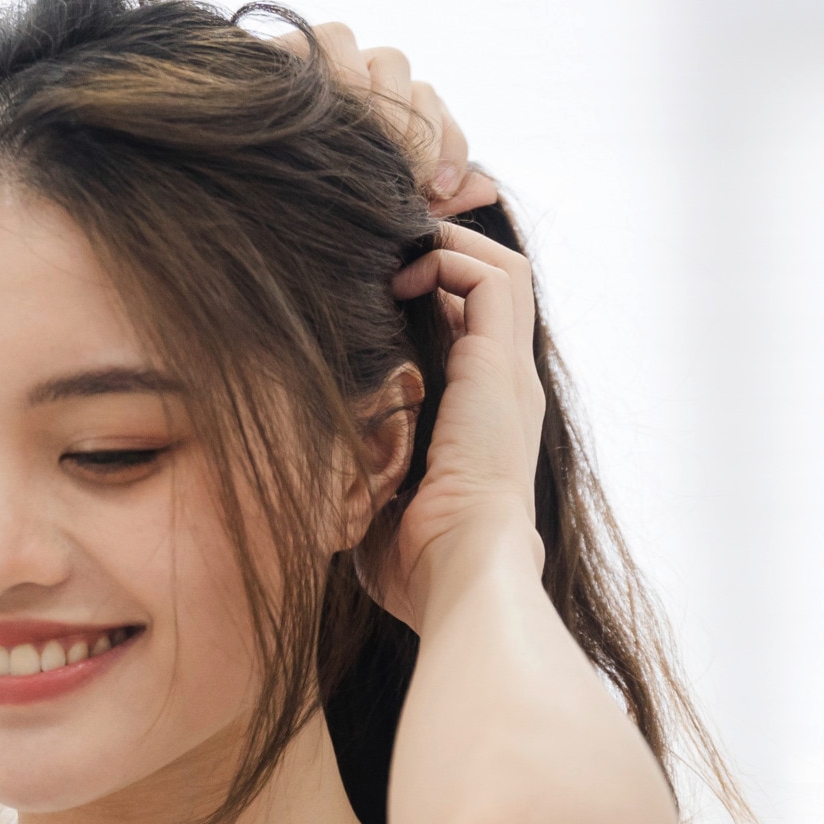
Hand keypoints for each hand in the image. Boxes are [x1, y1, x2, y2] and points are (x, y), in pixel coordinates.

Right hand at [280, 22, 502, 219]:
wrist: (213, 202)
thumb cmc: (301, 217)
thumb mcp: (376, 217)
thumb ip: (433, 200)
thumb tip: (490, 191)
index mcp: (379, 117)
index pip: (432, 108)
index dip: (448, 143)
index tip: (441, 187)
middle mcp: (354, 85)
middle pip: (409, 79)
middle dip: (416, 131)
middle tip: (407, 181)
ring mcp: (322, 68)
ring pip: (377, 56)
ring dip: (378, 103)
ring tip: (363, 155)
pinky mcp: (285, 55)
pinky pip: (329, 42)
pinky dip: (334, 71)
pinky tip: (328, 117)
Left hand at [368, 220, 546, 628]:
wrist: (462, 577)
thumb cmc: (416, 566)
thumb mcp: (380, 506)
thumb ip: (360, 474)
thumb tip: (313, 466)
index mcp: (483, 423)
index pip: (472, 334)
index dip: (431, 300)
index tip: (375, 294)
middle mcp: (506, 392)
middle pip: (497, 290)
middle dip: (446, 253)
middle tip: (388, 250)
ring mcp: (510, 376)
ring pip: (505, 271)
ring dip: (451, 246)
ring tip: (397, 253)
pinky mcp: (501, 367)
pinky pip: (494, 279)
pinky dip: (451, 258)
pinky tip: (402, 275)